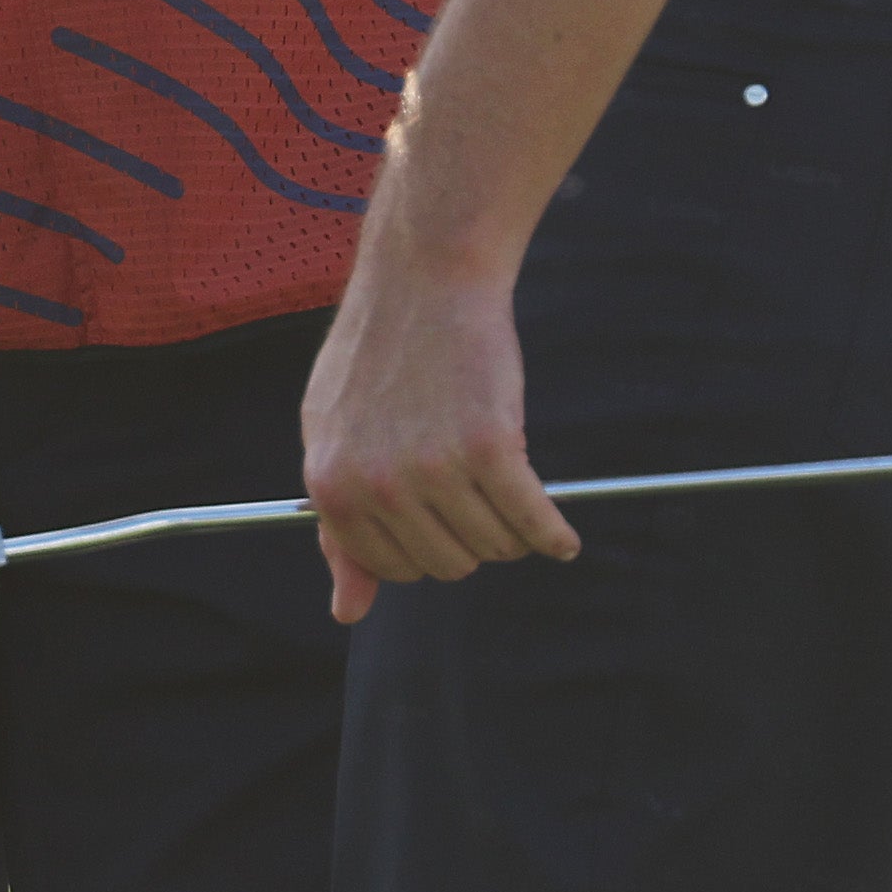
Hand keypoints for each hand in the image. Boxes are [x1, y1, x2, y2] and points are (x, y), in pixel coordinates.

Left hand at [300, 263, 573, 621]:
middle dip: (466, 536)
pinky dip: (553, 534)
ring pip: (491, 547)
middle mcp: (378, 486)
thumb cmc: (381, 357)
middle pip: (445, 565)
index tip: (436, 514)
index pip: (386, 568)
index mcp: (331, 485)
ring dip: (508, 528)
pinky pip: (533, 523)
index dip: (419, 545)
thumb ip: (338, 525)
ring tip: (502, 480)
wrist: (425, 277)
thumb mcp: (333, 436)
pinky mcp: (491, 448)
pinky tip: (561, 533)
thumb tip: (347, 613)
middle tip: (472, 486)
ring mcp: (433, 469)